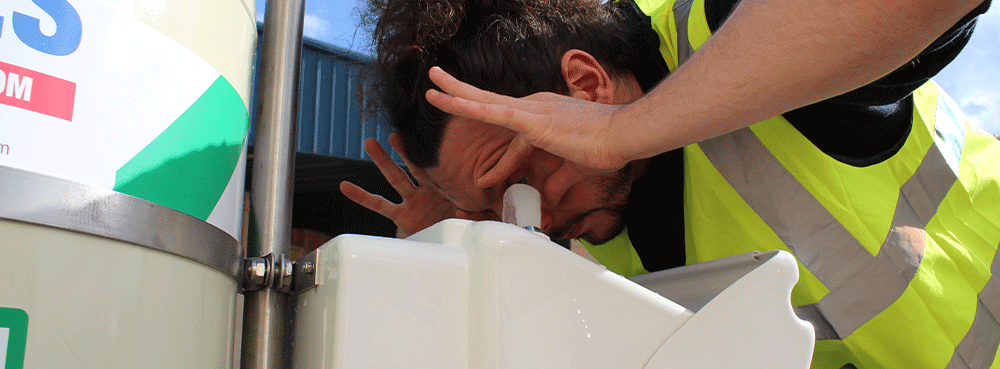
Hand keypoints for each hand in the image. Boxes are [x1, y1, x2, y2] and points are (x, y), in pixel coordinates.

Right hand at [340, 133, 478, 236]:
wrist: (452, 247)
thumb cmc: (468, 227)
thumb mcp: (485, 216)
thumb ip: (490, 208)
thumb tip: (494, 202)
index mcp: (448, 185)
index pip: (442, 164)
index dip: (435, 149)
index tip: (432, 130)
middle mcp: (429, 190)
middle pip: (415, 164)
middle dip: (404, 148)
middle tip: (395, 129)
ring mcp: (414, 201)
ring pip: (395, 177)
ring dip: (382, 161)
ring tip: (370, 143)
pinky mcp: (403, 217)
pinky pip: (379, 205)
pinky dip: (362, 196)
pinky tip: (346, 187)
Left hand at [424, 66, 632, 173]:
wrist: (623, 136)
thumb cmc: (607, 148)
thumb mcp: (574, 168)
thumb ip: (558, 182)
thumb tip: (550, 199)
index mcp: (544, 115)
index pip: (512, 133)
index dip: (499, 160)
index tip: (486, 179)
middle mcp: (535, 107)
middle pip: (489, 100)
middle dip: (460, 92)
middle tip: (437, 81)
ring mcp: (532, 110)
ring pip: (484, 101)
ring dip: (455, 93)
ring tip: (431, 87)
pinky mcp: (532, 120)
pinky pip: (493, 111)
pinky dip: (469, 106)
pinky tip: (450, 101)